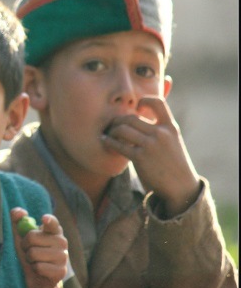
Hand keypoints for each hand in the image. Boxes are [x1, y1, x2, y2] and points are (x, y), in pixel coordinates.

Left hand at [11, 207, 66, 287]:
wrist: (38, 278)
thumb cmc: (30, 254)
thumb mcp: (21, 237)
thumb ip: (18, 221)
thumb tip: (19, 212)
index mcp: (54, 230)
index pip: (52, 223)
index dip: (48, 220)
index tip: (44, 219)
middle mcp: (62, 241)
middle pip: (32, 237)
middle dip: (25, 246)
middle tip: (29, 251)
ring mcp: (63, 256)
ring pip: (33, 253)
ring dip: (29, 259)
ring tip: (35, 261)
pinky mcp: (61, 271)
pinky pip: (38, 267)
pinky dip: (34, 269)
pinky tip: (40, 271)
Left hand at [101, 96, 199, 215]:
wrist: (181, 187)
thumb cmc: (173, 164)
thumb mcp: (173, 142)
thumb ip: (159, 130)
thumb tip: (136, 120)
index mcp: (170, 127)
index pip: (158, 103)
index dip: (145, 100)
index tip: (137, 108)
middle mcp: (161, 133)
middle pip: (131, 117)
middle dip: (118, 121)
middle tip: (112, 125)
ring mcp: (151, 145)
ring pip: (122, 129)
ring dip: (112, 131)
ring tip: (109, 135)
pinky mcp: (140, 158)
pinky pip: (118, 145)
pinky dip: (109, 142)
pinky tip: (105, 142)